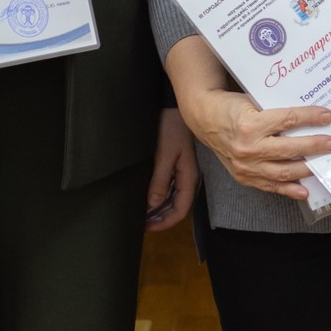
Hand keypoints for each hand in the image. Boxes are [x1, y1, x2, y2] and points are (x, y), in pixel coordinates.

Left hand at [145, 109, 198, 230]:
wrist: (173, 103)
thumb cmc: (171, 127)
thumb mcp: (164, 155)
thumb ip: (160, 181)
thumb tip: (153, 206)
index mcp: (189, 177)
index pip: (180, 210)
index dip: (164, 222)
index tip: (146, 227)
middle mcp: (188, 176)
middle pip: (177, 206)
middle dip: (160, 217)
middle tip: (141, 223)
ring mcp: (183, 170)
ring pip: (173, 197)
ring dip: (159, 207)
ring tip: (142, 213)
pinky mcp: (176, 162)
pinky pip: (169, 186)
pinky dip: (159, 195)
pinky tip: (147, 195)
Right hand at [179, 86, 330, 201]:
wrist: (205, 119)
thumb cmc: (231, 107)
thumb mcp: (252, 102)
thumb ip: (275, 112)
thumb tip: (308, 117)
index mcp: (250, 124)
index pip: (287, 120)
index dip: (310, 118)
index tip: (327, 116)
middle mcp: (248, 148)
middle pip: (289, 149)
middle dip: (314, 146)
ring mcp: (245, 166)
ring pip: (283, 171)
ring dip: (307, 168)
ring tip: (324, 164)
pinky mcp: (244, 177)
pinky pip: (270, 186)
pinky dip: (288, 190)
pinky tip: (304, 190)